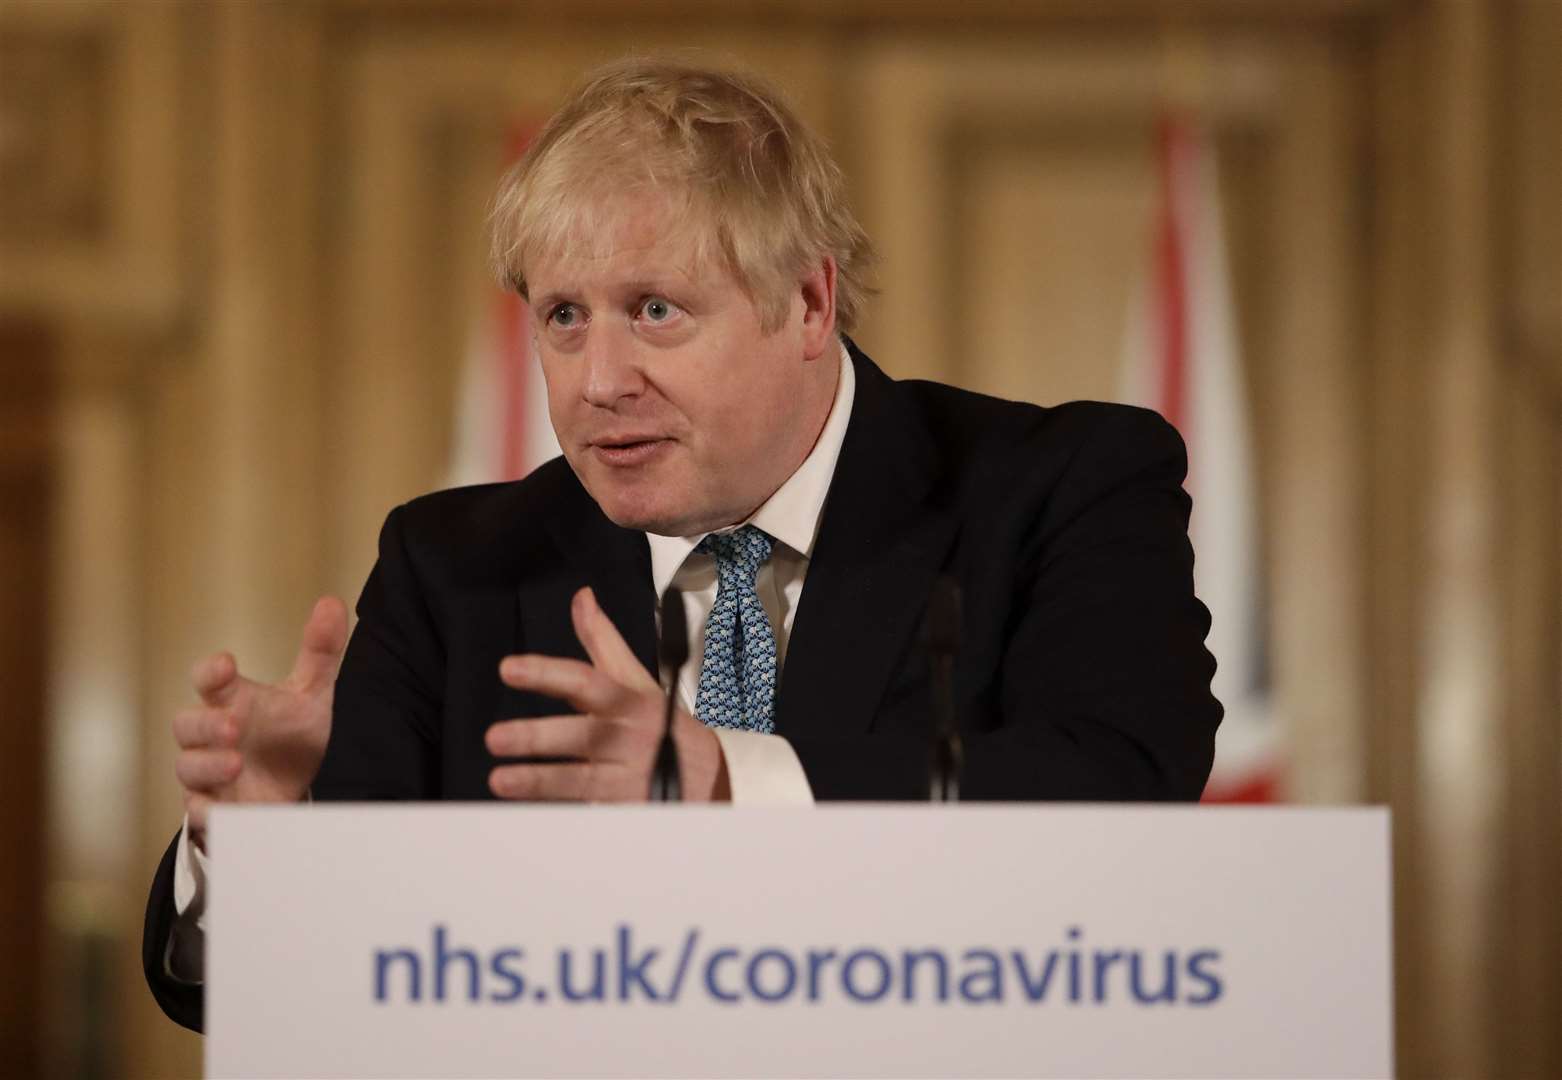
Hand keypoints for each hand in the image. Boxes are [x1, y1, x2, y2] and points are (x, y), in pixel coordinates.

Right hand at [173, 596, 347, 848]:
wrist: (294, 789)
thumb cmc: (290, 735)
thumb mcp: (310, 694)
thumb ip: (320, 652)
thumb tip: (332, 603)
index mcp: (233, 702)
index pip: (208, 680)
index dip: (211, 671)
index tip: (225, 665)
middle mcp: (212, 736)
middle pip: (186, 723)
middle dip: (205, 724)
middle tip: (233, 726)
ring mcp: (208, 773)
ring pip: (187, 766)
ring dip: (207, 764)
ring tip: (236, 763)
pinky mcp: (213, 810)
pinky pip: (196, 812)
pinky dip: (204, 812)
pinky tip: (220, 811)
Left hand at [486, 587, 728, 801]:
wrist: (711, 777)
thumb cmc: (662, 723)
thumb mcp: (636, 680)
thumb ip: (602, 640)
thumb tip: (580, 599)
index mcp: (627, 700)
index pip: (586, 680)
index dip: (547, 674)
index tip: (509, 669)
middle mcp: (628, 737)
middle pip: (582, 734)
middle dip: (537, 736)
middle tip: (494, 737)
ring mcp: (629, 777)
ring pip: (581, 779)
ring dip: (539, 781)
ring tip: (500, 779)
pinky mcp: (627, 809)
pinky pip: (591, 811)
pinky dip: (562, 813)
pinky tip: (529, 813)